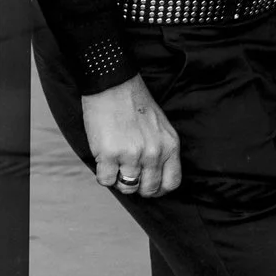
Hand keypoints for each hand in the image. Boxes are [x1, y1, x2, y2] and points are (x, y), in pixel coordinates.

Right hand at [80, 75, 180, 198]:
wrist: (114, 85)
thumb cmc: (136, 104)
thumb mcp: (160, 127)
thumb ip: (161, 150)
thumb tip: (152, 174)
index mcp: (170, 145)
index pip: (172, 182)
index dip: (159, 188)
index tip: (149, 185)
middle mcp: (154, 153)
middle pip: (149, 189)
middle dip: (137, 186)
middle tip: (128, 174)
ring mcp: (132, 155)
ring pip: (127, 188)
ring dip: (119, 180)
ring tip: (115, 164)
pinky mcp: (110, 155)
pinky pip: (106, 181)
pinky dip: (103, 175)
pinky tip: (103, 161)